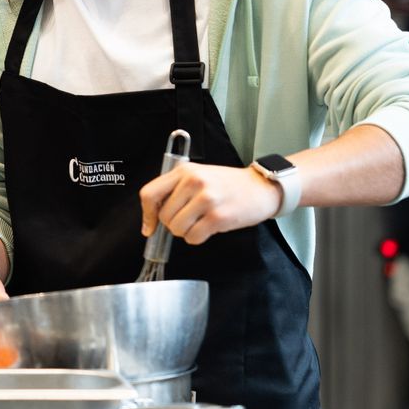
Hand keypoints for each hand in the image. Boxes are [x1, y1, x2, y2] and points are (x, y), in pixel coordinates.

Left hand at [139, 161, 281, 245]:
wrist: (261, 188)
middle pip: (164, 216)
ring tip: (200, 222)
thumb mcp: (198, 175)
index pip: (150, 193)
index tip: (149, 226)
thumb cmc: (227, 184)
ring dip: (185, 231)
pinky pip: (193, 237)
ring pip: (176, 229)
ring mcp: (207, 199)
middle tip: (189, 218)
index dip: (146, 214)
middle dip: (172, 223)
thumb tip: (153, 216)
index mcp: (184, 171)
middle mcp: (194, 182)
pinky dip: (197, 238)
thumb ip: (175, 189)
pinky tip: (208, 227)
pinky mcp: (218, 217)